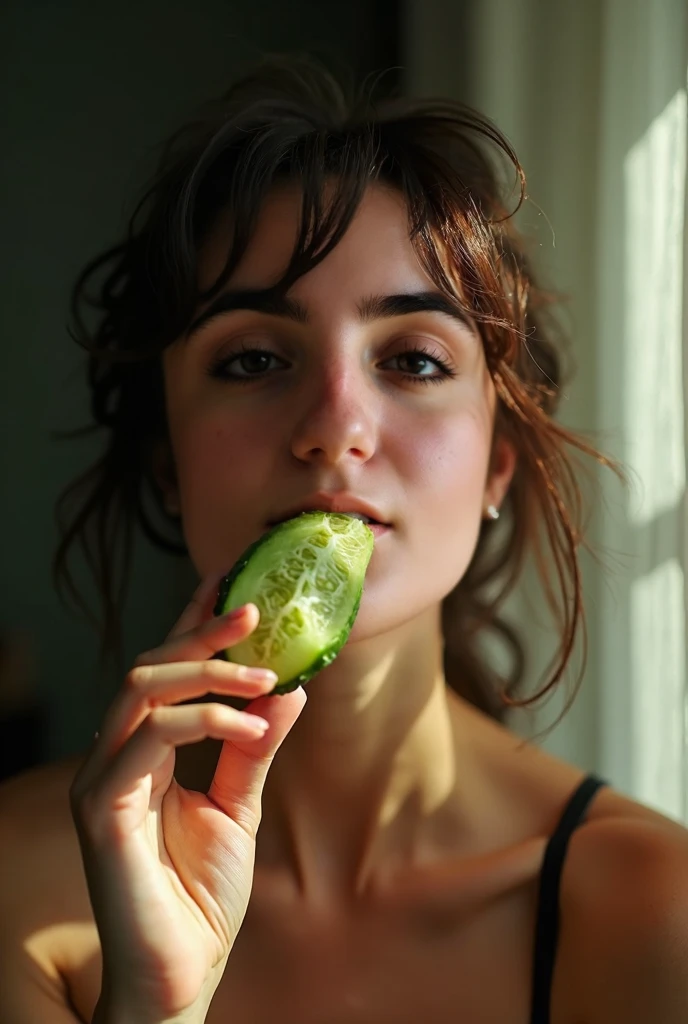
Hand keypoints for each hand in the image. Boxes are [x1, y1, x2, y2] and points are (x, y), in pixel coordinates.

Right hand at [70, 572, 306, 1023]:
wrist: (181, 974)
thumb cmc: (200, 896)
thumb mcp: (240, 809)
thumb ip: (255, 749)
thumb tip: (290, 689)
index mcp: (142, 754)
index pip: (164, 673)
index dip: (193, 625)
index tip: (232, 584)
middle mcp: (114, 758)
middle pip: (148, 668)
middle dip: (202, 634)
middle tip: (256, 610)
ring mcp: (101, 781)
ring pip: (140, 690)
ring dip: (209, 673)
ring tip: (266, 675)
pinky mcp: (102, 809)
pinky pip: (148, 739)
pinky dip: (206, 723)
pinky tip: (251, 728)